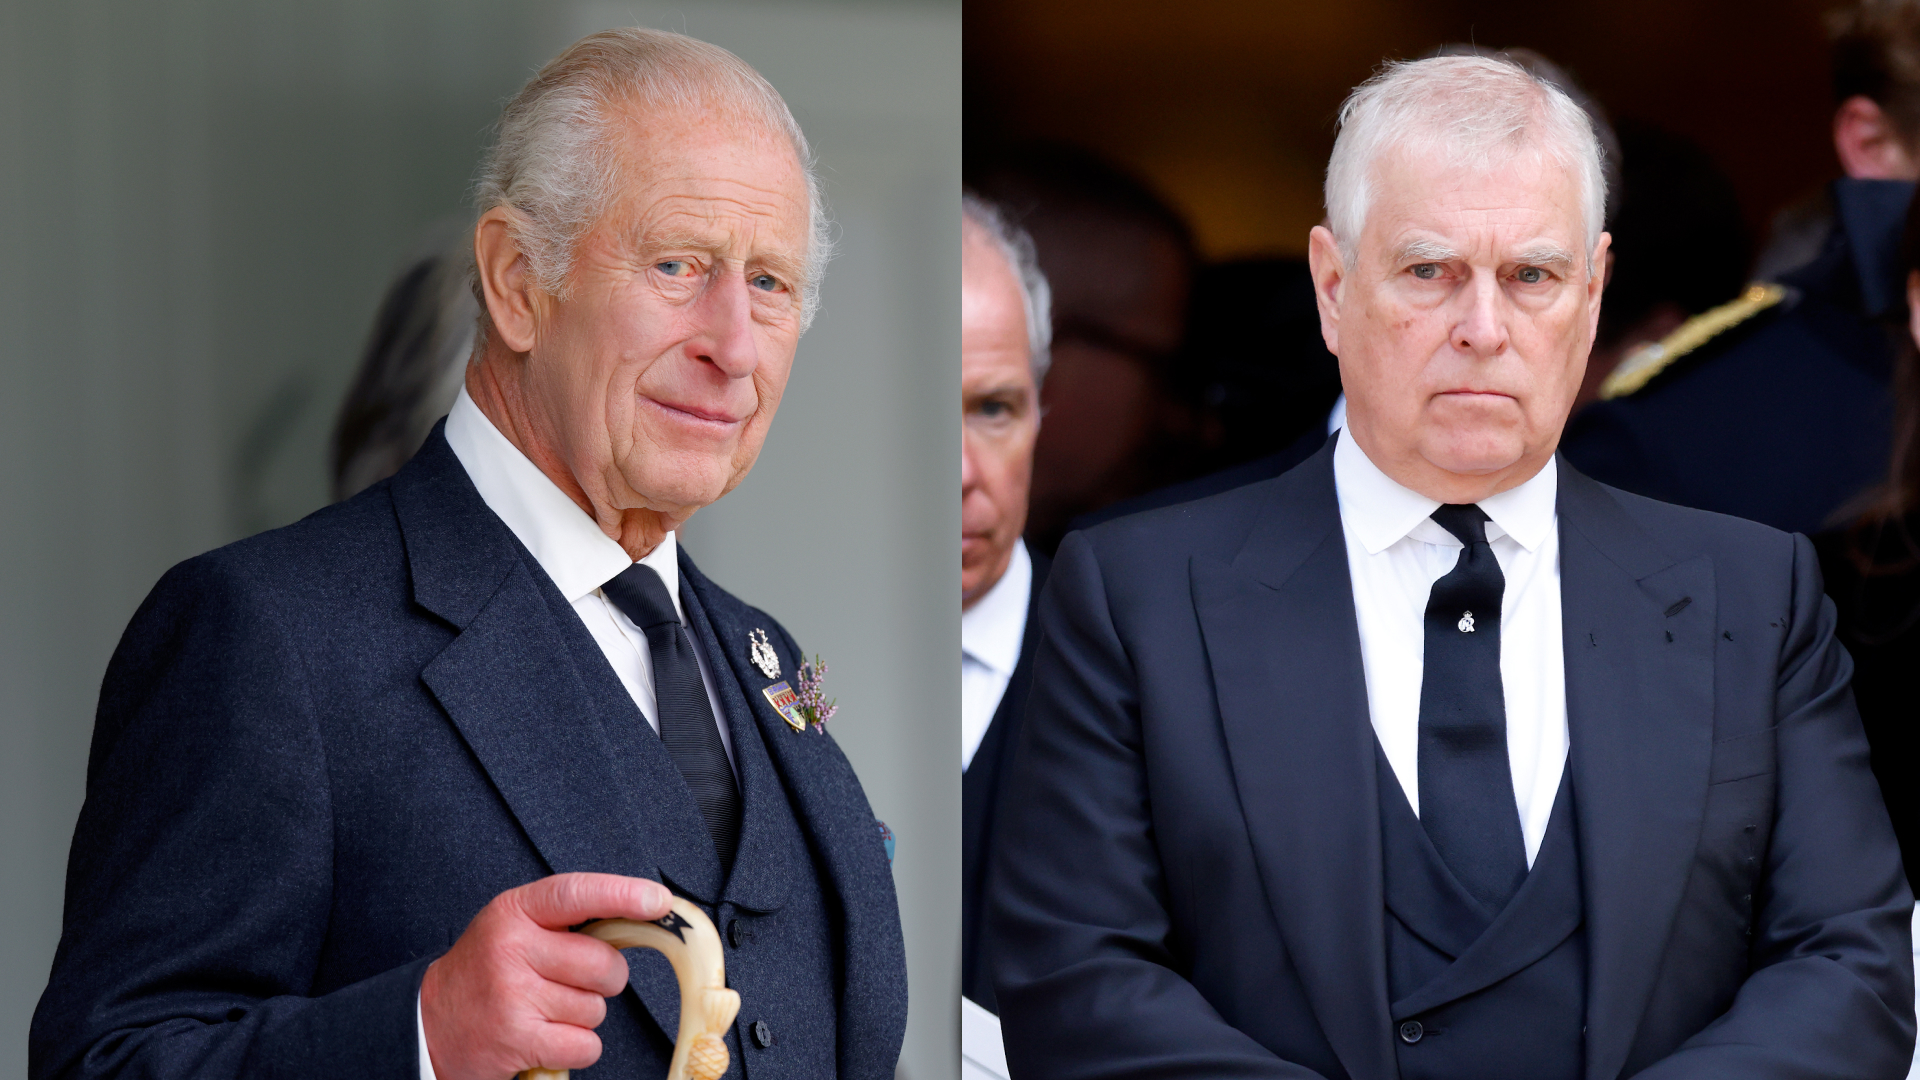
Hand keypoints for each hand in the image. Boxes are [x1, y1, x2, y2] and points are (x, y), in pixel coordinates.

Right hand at [420, 872, 673, 1079]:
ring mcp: (514, 995)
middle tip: (568, 982)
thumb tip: (642, 913)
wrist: (429, 1023)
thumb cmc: (486, 972)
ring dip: (581, 1015)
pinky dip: (575, 1047)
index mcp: (515, 912)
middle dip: (603, 979)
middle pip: (605, 964)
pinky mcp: (518, 1038)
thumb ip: (567, 921)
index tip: (658, 900)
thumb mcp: (515, 928)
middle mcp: (512, 948)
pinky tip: (544, 1037)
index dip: (622, 895)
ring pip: (597, 1008)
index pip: (576, 894)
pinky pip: (585, 1044)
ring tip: (542, 1010)